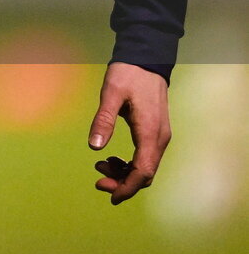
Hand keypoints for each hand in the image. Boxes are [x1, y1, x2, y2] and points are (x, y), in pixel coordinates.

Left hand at [88, 62, 170, 204]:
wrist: (146, 58)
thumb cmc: (128, 74)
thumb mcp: (111, 93)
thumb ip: (104, 119)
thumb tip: (94, 147)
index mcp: (149, 132)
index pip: (143, 171)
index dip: (127, 187)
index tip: (110, 194)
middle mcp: (159, 138)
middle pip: (145, 173)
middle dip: (123, 182)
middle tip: (98, 179)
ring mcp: (159, 135)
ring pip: (146, 166)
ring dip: (125, 172)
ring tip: (101, 166)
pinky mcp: (156, 130)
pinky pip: (146, 155)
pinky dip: (130, 162)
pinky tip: (113, 157)